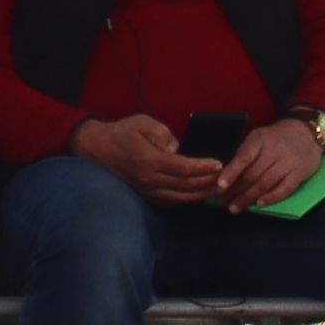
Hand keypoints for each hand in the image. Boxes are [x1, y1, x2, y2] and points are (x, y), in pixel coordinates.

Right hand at [72, 113, 226, 204]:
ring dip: (202, 194)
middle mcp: (149, 180)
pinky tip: (198, 195)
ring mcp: (147, 190)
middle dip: (209, 182)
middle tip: (227, 178)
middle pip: (186, 186)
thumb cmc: (122, 132)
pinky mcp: (146, 195)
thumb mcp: (142, 122)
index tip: (219, 163)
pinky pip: (171, 202)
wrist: (97, 149)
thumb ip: (162, 133)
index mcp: (149, 161)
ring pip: (181, 197)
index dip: (204, 167)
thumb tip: (177, 148)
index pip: (183, 168)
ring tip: (219, 190)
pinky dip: (187, 200)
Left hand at [219, 114, 324, 209]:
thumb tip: (223, 175)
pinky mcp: (299, 173)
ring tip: (234, 207)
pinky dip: (271, 197)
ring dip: (248, 197)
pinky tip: (259, 204)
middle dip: (235, 190)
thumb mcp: (258, 138)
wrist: (306, 134)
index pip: (244, 157)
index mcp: (260, 139)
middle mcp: (275, 150)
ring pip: (265, 183)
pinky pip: (284, 189)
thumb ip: (243, 154)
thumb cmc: (275, 139)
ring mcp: (288, 162)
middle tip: (221, 201)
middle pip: (252, 174)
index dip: (231, 172)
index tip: (220, 185)